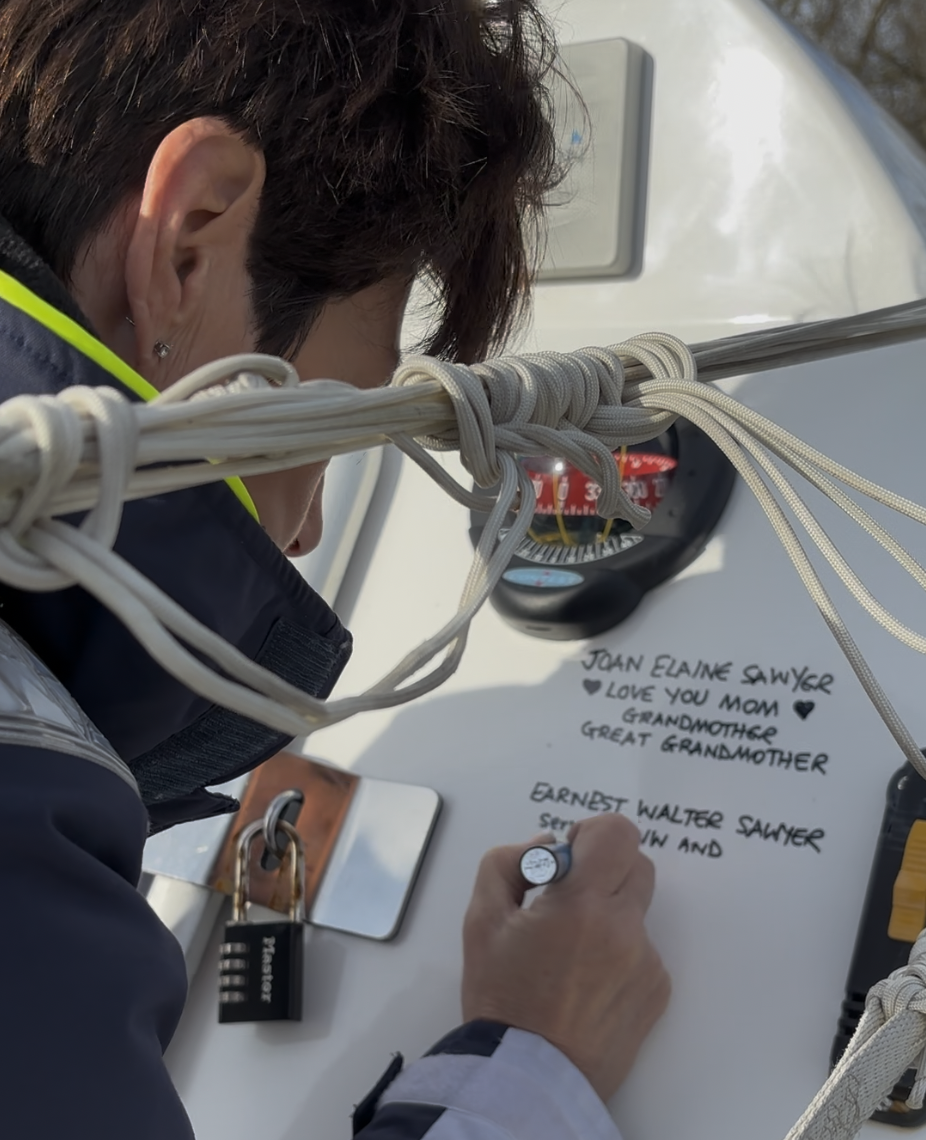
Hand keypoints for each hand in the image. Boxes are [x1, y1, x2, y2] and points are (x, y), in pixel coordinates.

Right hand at [461, 814, 669, 1101]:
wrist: (527, 1077)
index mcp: (582, 903)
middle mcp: (624, 928)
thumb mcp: (481, 919)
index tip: (569, 857)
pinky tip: (586, 982)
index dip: (592, 833)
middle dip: (604, 870)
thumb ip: (507, 862)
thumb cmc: (501, 998)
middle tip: (568, 899)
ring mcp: (646, 962)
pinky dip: (620, 954)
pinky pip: (643, 951)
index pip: (617, 833)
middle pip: (636, 863)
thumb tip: (546, 845)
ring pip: (637, 910)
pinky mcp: (657, 992)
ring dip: (610, 914)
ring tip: (571, 953)